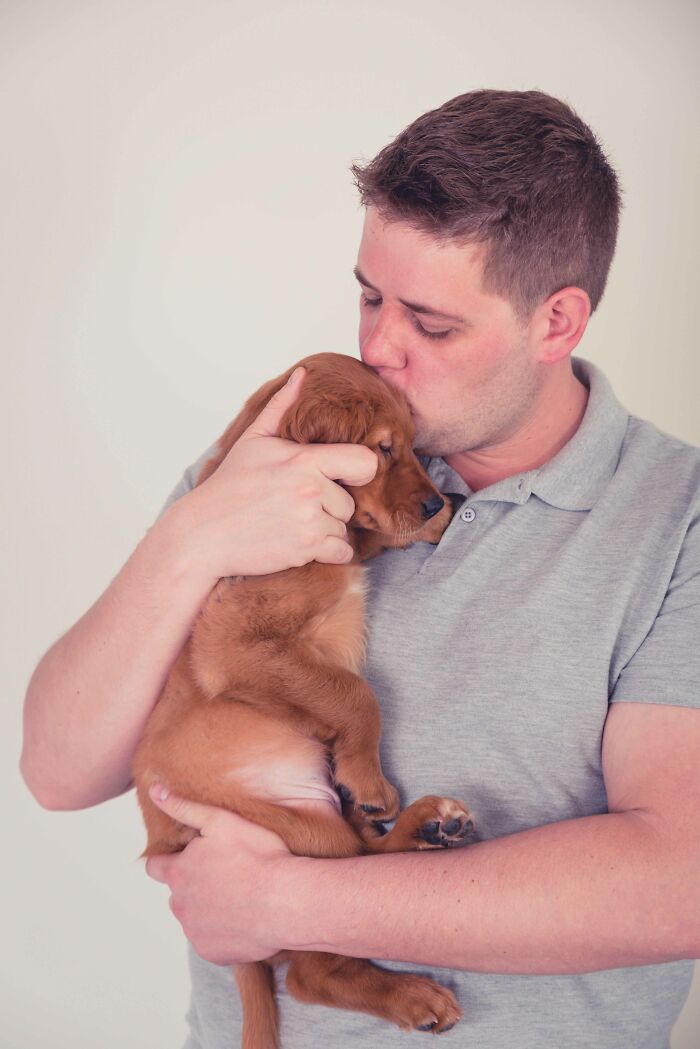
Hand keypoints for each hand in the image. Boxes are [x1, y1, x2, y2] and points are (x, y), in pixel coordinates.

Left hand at [144, 786, 296, 964]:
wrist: (287, 900)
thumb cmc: (258, 857)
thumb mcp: (220, 821)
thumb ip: (184, 807)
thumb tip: (155, 790)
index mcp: (178, 873)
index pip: (154, 867)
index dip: (168, 861)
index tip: (188, 858)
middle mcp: (179, 906)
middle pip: (177, 893)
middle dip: (193, 884)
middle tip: (226, 874)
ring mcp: (195, 932)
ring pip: (194, 917)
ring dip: (208, 908)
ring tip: (239, 895)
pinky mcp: (212, 953)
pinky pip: (212, 940)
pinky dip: (224, 931)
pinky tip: (246, 917)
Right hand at [171, 366, 377, 580]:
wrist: (203, 533)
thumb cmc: (229, 486)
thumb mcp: (253, 440)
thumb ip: (282, 406)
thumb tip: (302, 375)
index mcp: (304, 460)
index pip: (364, 463)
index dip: (359, 470)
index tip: (345, 476)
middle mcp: (311, 490)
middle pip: (350, 501)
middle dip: (331, 505)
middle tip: (298, 504)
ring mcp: (310, 522)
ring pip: (343, 528)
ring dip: (326, 529)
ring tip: (293, 523)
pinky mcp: (306, 550)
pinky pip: (342, 552)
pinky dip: (328, 551)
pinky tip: (302, 543)